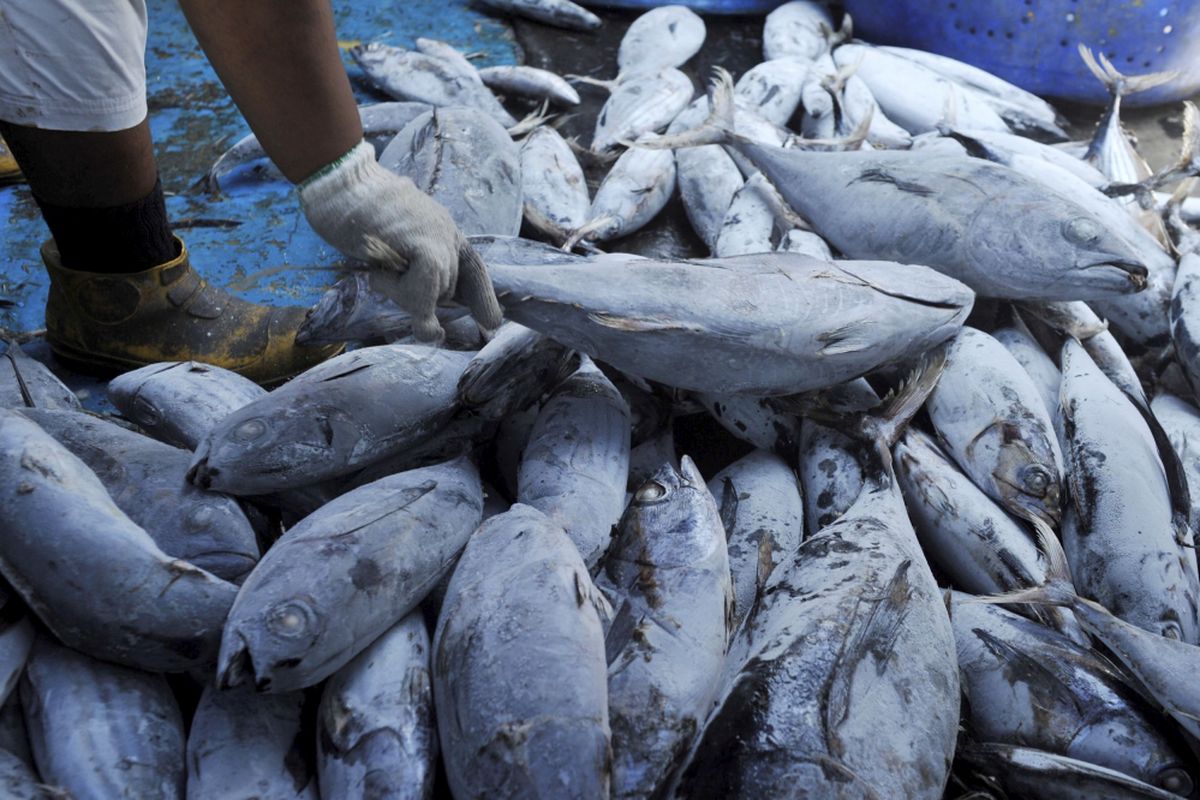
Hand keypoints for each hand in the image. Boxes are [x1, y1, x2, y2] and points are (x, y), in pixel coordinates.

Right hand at [299, 141, 502, 342]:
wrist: (338, 182)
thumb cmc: (350, 211)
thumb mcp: (386, 245)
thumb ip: (407, 269)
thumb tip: (426, 322)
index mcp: (440, 228)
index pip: (471, 268)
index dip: (481, 298)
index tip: (493, 321)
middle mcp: (447, 231)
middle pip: (446, 290)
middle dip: (417, 298)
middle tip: (379, 270)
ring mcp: (440, 237)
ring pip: (435, 295)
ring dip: (402, 293)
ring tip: (375, 261)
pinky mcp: (428, 247)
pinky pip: (426, 293)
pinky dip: (409, 298)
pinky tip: (379, 275)